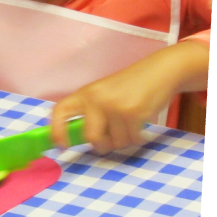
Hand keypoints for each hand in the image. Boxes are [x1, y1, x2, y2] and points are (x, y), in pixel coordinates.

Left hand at [50, 43, 208, 154]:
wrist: (160, 71)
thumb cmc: (130, 87)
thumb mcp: (103, 95)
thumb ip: (90, 113)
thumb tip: (75, 139)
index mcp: (84, 94)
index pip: (60, 111)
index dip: (56, 130)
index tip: (62, 145)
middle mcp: (96, 99)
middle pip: (91, 137)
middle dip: (102, 145)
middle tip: (109, 142)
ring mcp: (114, 105)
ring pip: (115, 142)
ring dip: (125, 140)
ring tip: (130, 125)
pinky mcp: (134, 112)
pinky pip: (133, 140)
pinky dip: (138, 137)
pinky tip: (141, 124)